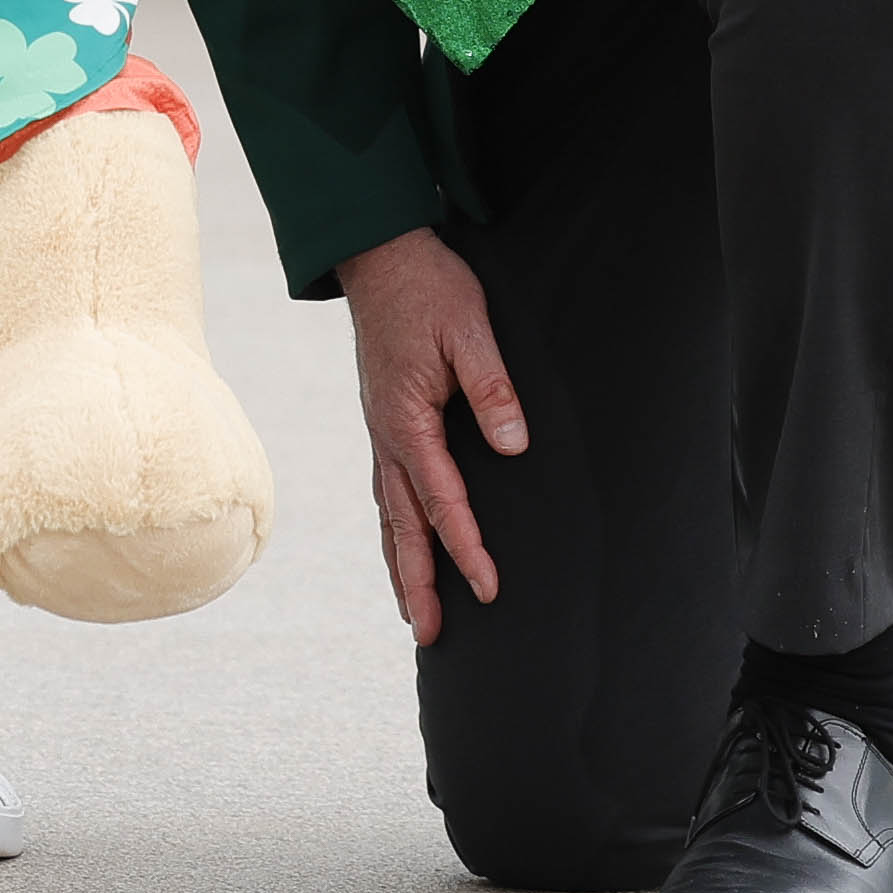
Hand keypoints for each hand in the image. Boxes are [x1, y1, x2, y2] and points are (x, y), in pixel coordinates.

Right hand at [337, 228, 523, 646]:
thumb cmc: (428, 288)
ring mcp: (380, 432)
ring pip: (388, 516)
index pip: (441, 499)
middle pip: (401, 526)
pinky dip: (393, 532)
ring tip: (412, 616)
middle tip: (430, 637)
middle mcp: (387, 436)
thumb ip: (492, 388)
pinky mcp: (384, 424)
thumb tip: (513, 445)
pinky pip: (386, 492)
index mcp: (407, 420)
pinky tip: (402, 548)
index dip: (465, 547)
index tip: (489, 587)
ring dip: (400, 567)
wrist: (379, 255)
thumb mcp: (469, 329)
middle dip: (416, 583)